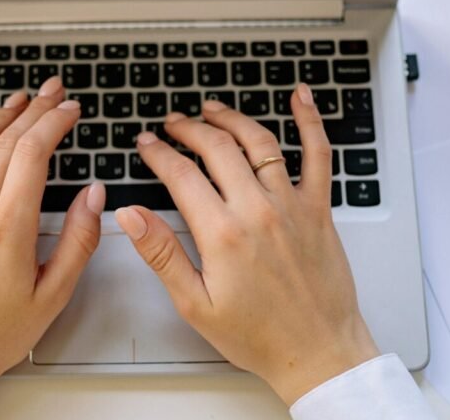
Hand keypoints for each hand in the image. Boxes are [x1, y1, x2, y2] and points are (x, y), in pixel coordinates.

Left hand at [0, 77, 105, 419]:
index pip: (35, 153)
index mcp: (9, 227)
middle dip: (35, 110)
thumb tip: (95, 196)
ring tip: (19, 100)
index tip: (71, 109)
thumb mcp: (53, 295)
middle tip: (53, 92)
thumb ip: (78, 240)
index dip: (56, 122)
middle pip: (7, 142)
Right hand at [115, 83, 378, 405]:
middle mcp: (258, 210)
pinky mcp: (318, 208)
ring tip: (210, 110)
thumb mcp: (195, 303)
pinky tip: (301, 97)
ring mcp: (292, 204)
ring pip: (259, 141)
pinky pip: (318, 155)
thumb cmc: (258, 334)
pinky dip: (310, 122)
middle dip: (187, 128)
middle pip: (216, 148)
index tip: (146, 144)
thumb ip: (162, 253)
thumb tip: (131, 217)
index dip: (157, 153)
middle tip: (171, 124)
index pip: (180, 174)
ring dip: (231, 118)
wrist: (317, 352)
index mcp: (223, 233)